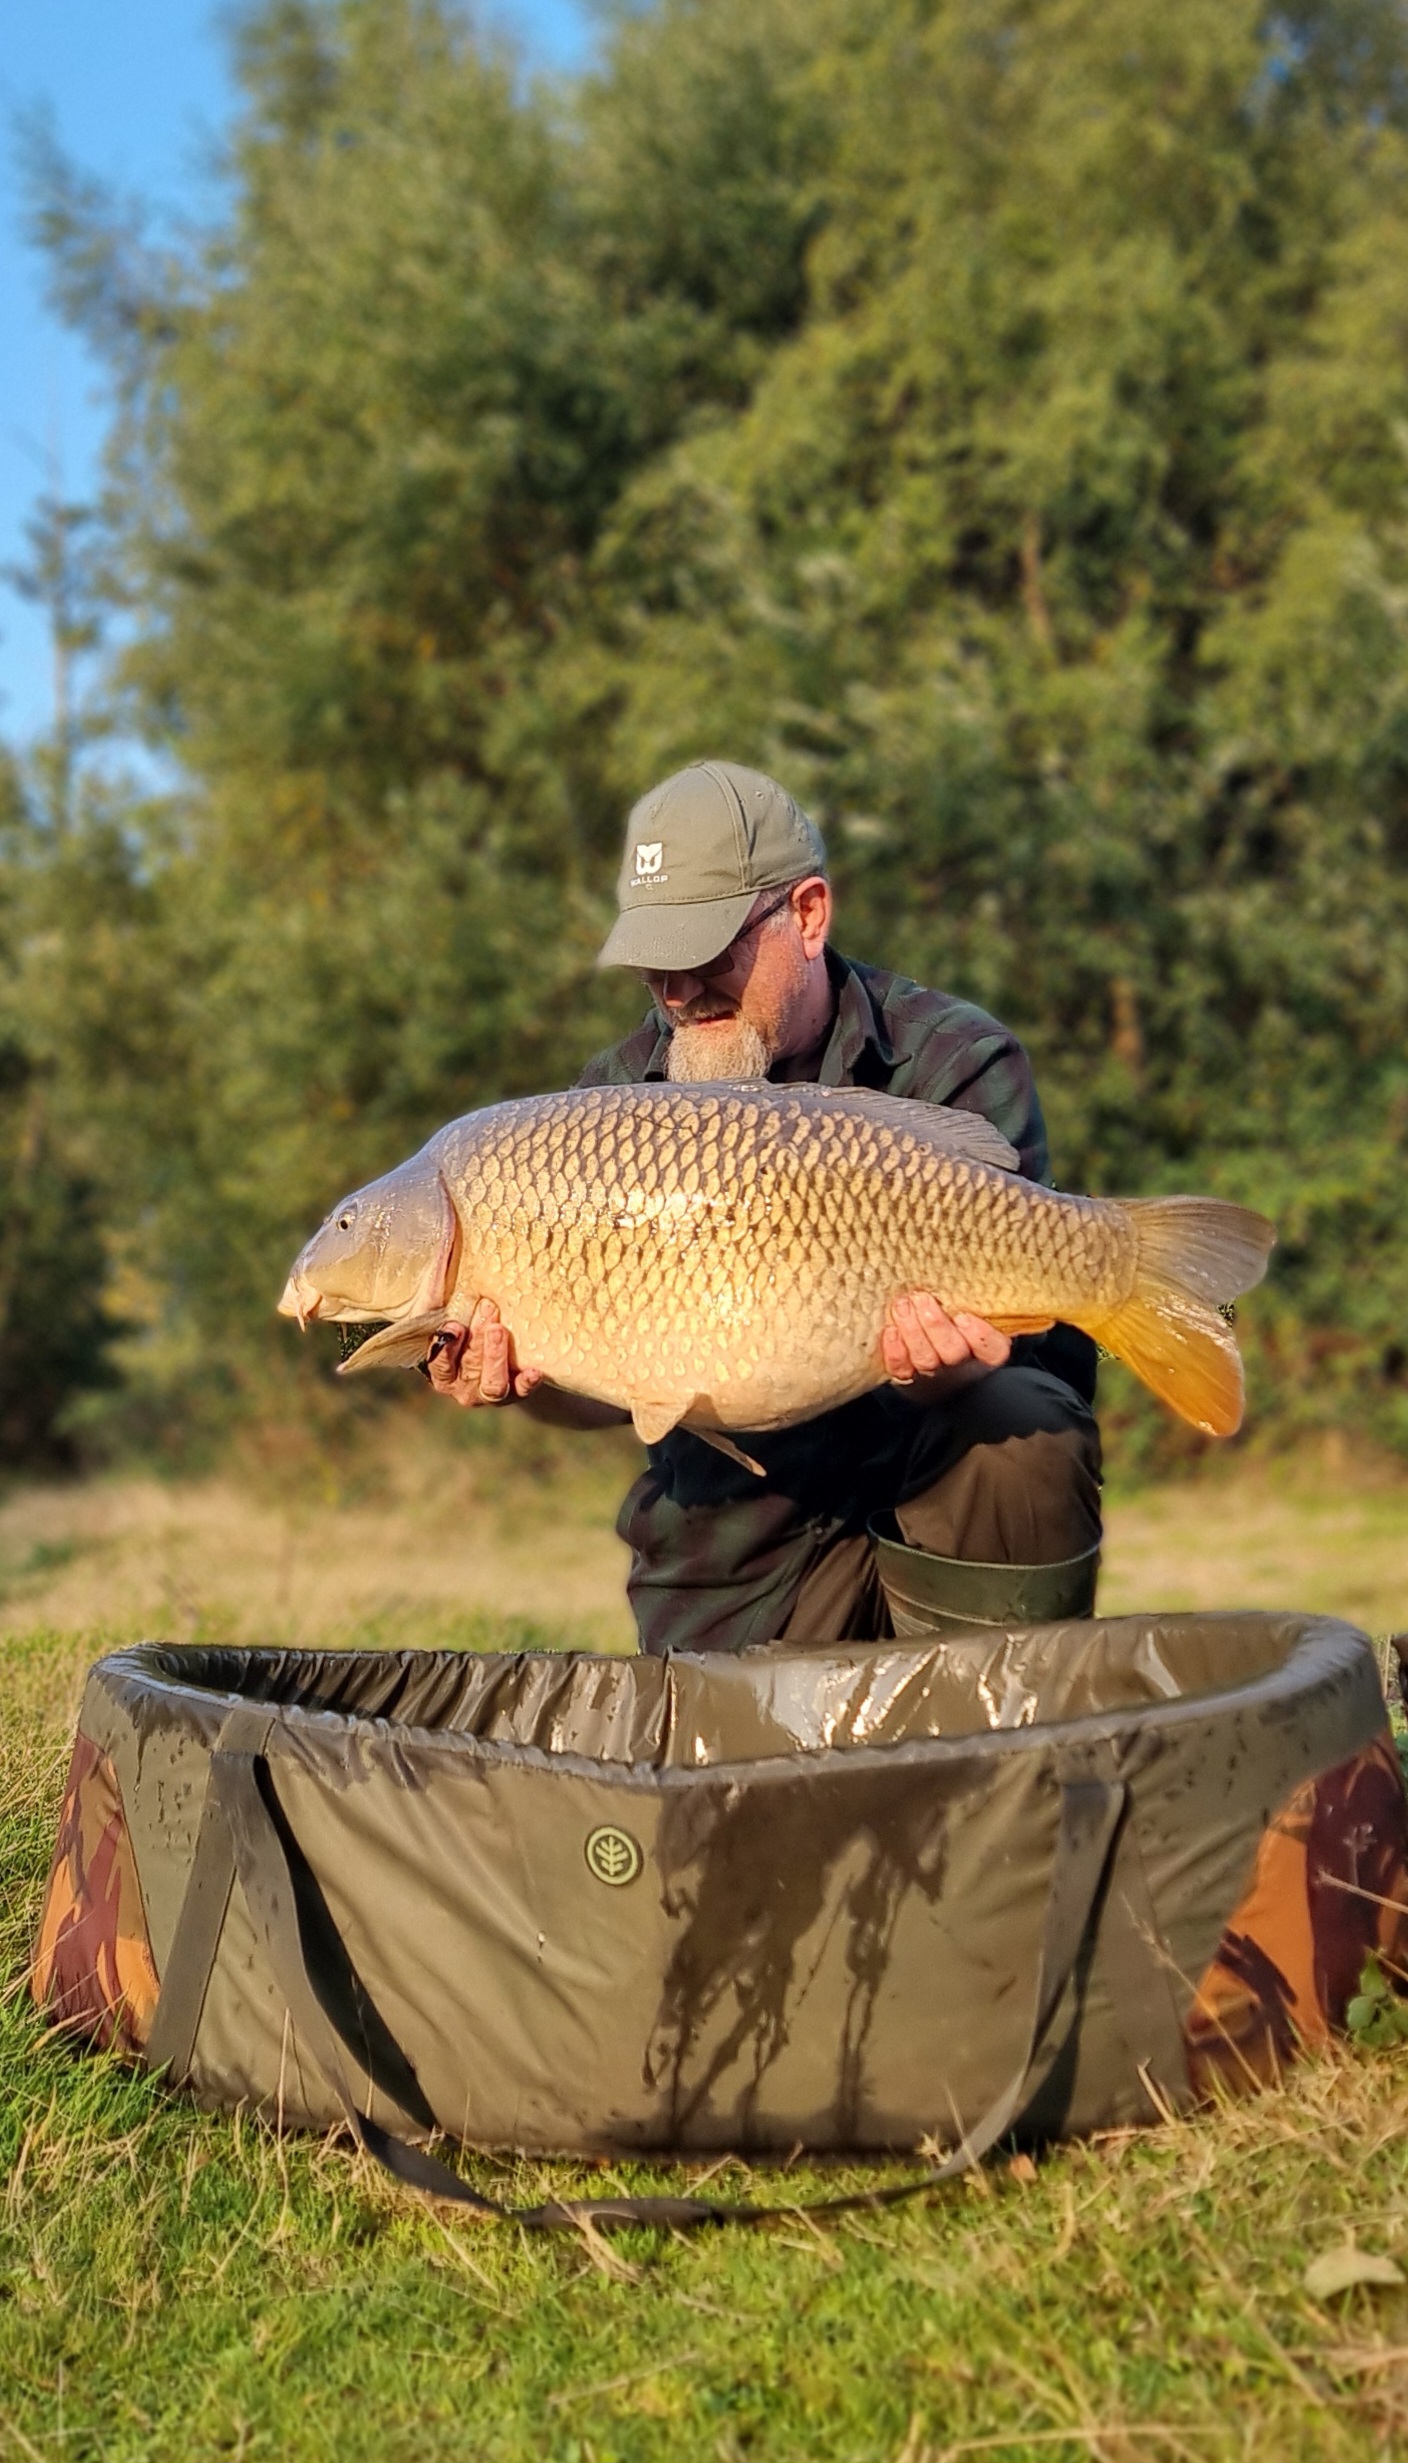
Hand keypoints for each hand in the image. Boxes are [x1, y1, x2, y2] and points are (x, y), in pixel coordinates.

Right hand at [424, 1299, 542, 1408]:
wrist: (496, 1352)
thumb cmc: (468, 1326)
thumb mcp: (454, 1313)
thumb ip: (446, 1296)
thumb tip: (448, 1247)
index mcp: (443, 1371)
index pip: (440, 1362)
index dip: (446, 1346)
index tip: (455, 1324)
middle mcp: (462, 1387)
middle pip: (469, 1368)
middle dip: (477, 1340)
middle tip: (488, 1310)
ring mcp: (488, 1393)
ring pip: (491, 1384)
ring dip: (496, 1356)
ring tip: (501, 1330)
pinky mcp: (514, 1392)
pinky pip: (520, 1391)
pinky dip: (526, 1382)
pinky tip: (534, 1371)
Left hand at [882, 1292, 1010, 1388]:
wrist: (931, 1369)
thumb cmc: (953, 1324)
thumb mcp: (970, 1311)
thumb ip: (969, 1299)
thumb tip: (963, 1266)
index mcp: (985, 1350)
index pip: (993, 1350)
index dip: (980, 1336)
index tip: (963, 1316)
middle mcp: (962, 1365)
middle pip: (954, 1351)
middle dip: (936, 1325)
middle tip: (922, 1298)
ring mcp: (934, 1374)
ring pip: (926, 1358)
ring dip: (912, 1330)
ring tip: (902, 1305)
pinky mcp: (908, 1378)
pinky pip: (901, 1369)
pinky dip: (895, 1350)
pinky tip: (890, 1330)